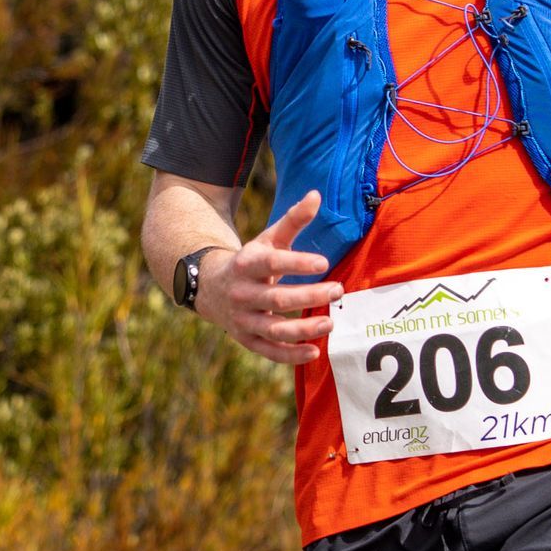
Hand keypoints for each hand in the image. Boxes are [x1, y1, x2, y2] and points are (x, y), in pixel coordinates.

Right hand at [196, 189, 344, 365]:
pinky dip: (291, 355)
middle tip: (338, 289)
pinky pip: (269, 351)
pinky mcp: (247, 340)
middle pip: (277, 298)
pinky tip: (314, 351)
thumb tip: (317, 194)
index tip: (323, 262)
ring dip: (303, 329)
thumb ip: (294, 220)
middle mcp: (242, 293)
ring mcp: (243, 319)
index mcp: (246, 264)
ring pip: (274, 329)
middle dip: (309, 296)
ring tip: (331, 322)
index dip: (296, 263)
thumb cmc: (251, 261)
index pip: (272, 263)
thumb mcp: (268, 239)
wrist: (211, 288)